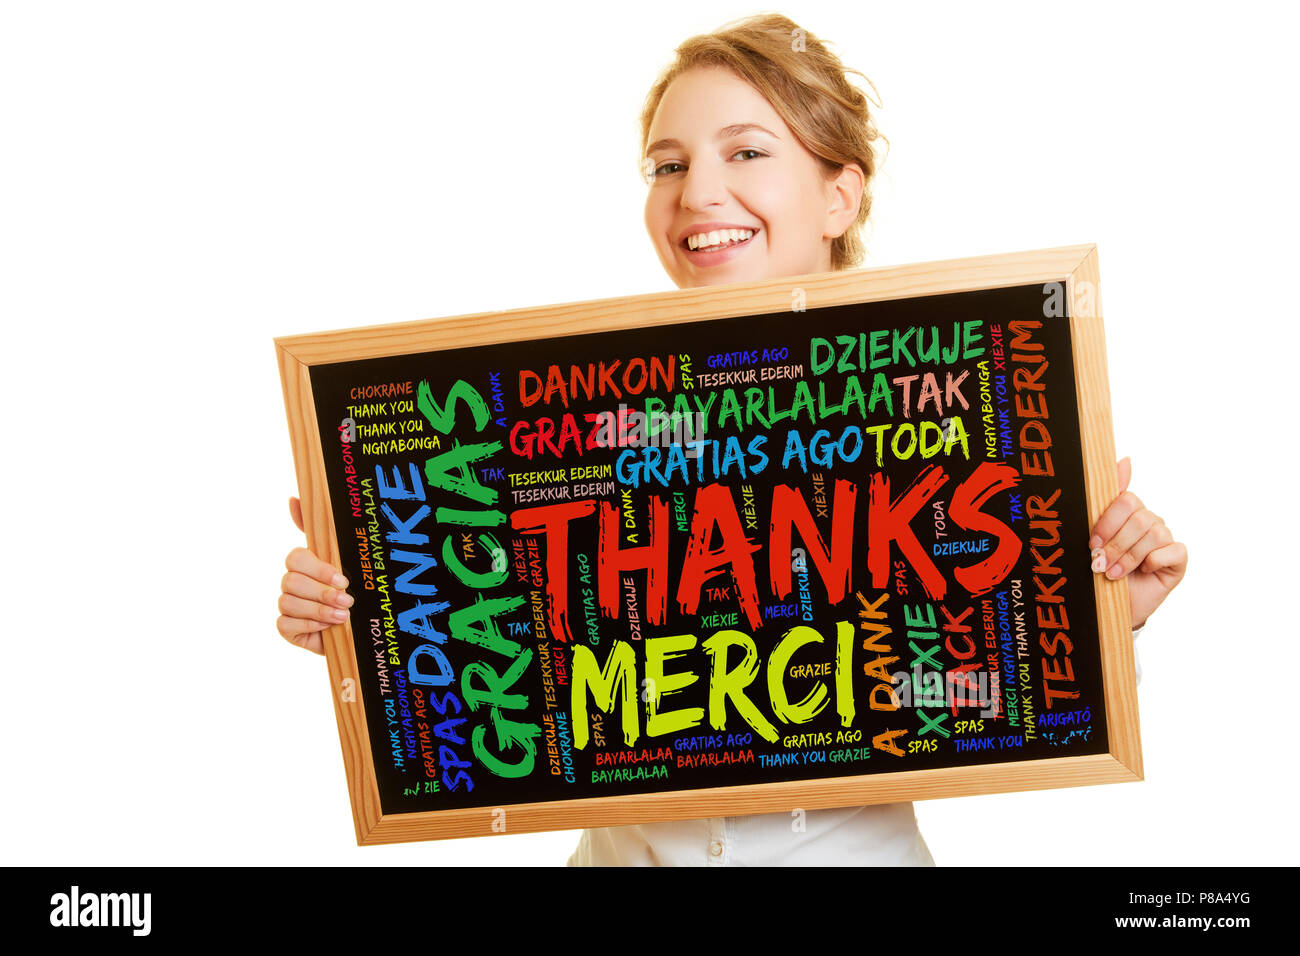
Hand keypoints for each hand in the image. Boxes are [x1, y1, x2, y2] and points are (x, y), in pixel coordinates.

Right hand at [277, 495, 352, 654]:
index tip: (343, 580)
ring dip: (319, 610)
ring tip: (343, 616)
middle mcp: (292, 582)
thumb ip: (324, 530)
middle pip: (291, 581)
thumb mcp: (345, 560)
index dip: (318, 569)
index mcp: (305, 564)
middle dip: (322, 593)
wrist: (358, 627)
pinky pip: (286, 623)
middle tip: (347, 600)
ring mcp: (287, 604)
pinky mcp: (286, 627)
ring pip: (288, 602)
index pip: (296, 558)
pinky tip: (327, 627)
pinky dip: (309, 625)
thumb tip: (292, 499)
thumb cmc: (351, 591)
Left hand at [1088, 456, 1187, 627]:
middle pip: (1139, 518)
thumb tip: (1125, 459)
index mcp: (1129, 512)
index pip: (1125, 501)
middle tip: (1100, 563)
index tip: (1093, 542)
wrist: (1112, 604)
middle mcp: (1149, 522)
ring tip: (1113, 573)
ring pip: (1154, 534)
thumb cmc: (1102, 569)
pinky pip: (1173, 550)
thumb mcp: (1097, 535)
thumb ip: (1107, 498)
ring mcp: (1165, 540)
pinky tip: (1143, 571)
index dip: (1108, 522)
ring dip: (1129, 556)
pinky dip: (1154, 561)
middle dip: (1116, 544)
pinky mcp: (1178, 559)